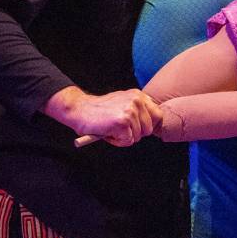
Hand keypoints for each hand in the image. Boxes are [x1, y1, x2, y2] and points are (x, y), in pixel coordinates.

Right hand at [46, 86, 164, 147]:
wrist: (78, 109)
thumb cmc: (99, 112)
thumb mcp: (122, 104)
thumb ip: (138, 111)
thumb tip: (153, 126)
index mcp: (138, 95)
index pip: (158, 115)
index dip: (148, 125)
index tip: (137, 128)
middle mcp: (137, 101)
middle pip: (149, 129)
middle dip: (135, 134)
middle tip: (118, 128)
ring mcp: (130, 111)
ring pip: (138, 137)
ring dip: (124, 138)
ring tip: (111, 128)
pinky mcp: (123, 122)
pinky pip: (127, 141)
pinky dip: (117, 141)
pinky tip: (107, 132)